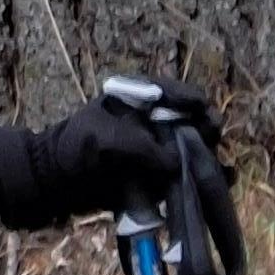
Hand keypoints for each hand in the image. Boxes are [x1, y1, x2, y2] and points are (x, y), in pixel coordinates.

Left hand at [0, 92, 244, 274]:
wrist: (50, 183)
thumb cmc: (70, 150)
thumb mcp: (102, 140)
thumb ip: (140, 147)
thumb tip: (175, 163)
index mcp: (134, 100)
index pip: (173, 92)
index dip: (192, 101)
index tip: (203, 115)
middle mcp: (150, 122)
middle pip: (192, 122)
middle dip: (206, 131)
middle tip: (212, 141)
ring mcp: (154, 150)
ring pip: (194, 150)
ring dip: (209, 158)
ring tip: (222, 169)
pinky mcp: (156, 176)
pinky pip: (186, 175)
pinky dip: (203, 178)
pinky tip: (223, 181)